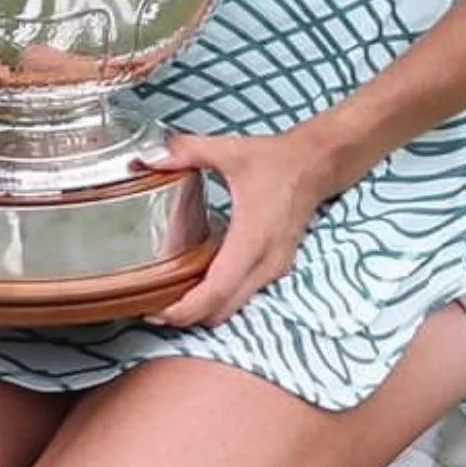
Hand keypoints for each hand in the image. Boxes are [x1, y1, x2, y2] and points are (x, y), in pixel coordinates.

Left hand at [145, 122, 332, 329]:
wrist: (316, 165)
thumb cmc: (277, 161)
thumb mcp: (229, 150)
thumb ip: (187, 151)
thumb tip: (149, 158)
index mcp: (252, 238)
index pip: (217, 291)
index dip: (185, 309)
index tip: (155, 312)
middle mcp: (265, 262)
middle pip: (221, 311)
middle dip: (185, 316)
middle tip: (151, 304)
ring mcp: (273, 270)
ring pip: (232, 307)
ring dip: (202, 309)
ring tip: (168, 294)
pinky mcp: (274, 269)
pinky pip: (241, 296)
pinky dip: (217, 298)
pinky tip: (196, 278)